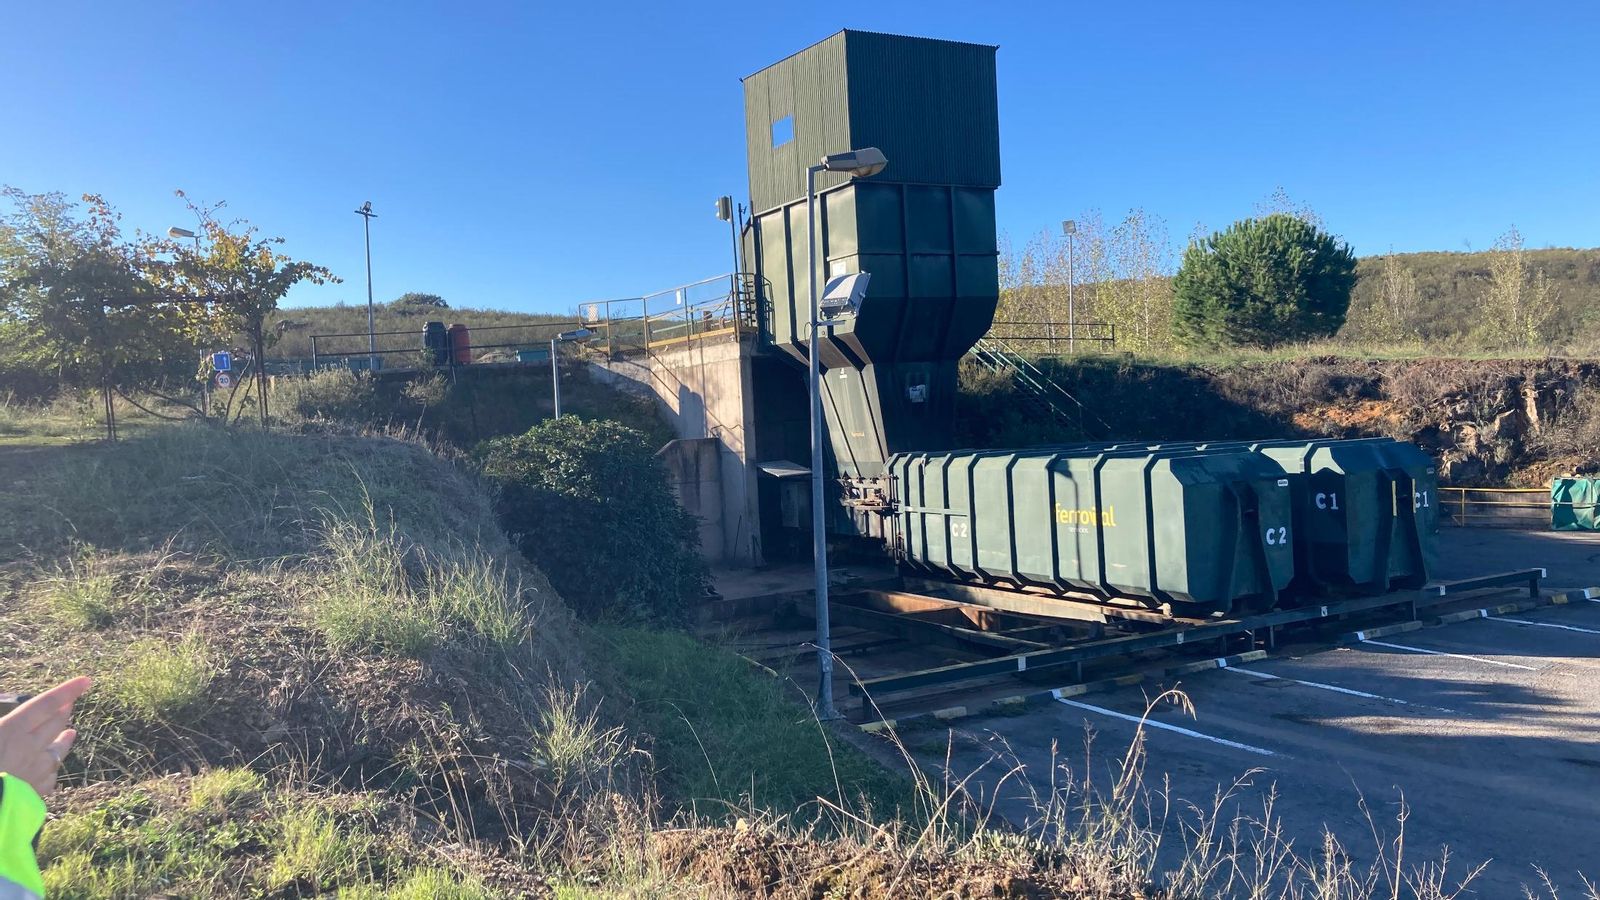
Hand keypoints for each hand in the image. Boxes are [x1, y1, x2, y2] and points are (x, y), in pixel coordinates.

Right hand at [0, 677, 91, 796]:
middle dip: (64, 712)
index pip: (45, 704)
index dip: (67, 691)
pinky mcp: (31, 795)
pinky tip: (51, 769)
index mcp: (11, 731)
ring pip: (57, 753)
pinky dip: (50, 770)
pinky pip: (48, 779)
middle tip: (70, 704)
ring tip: (71, 734)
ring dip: (64, 741)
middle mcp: (28, 749)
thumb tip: (2, 696)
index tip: (86, 680)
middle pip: (54, 725)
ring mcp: (32, 773)